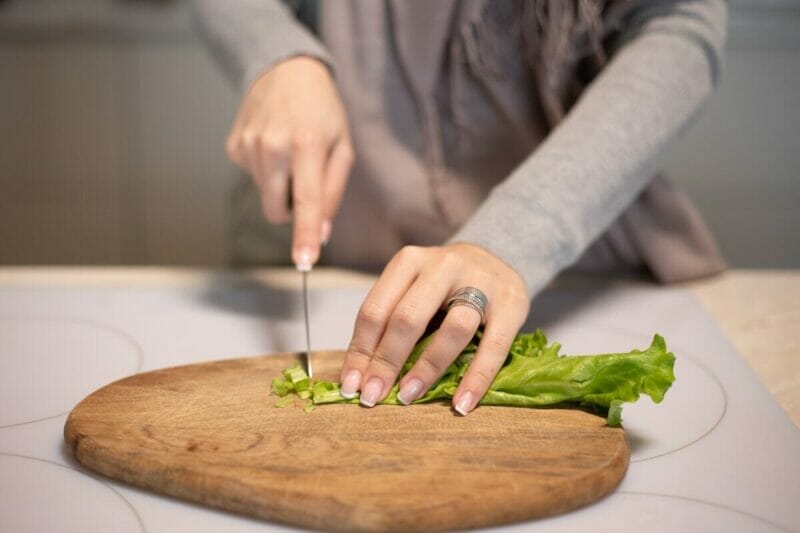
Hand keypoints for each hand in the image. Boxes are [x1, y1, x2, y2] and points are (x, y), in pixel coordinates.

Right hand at [225, 56, 353, 268]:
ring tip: (289, 152)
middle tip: (306, 176)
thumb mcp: (342, 146)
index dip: (305, 234)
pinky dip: (266, 171)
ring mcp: (248, 146)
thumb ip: (333, 192)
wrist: (285, 70)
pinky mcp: (233, 147)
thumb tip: (322, 232)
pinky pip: (253, 179)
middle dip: (293, 207)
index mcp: (306, 144)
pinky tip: (273, 145)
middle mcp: (272, 146)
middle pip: (277, 209)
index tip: (304, 261)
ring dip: (280, 185)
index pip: (306, 200)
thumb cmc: (322, 111)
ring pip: (265, 196)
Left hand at [339, 243, 529, 414]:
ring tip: (408, 396)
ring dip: (427, 368)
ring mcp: (481, 282)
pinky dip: (477, 378)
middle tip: (372, 396)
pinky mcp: (511, 303)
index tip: (350, 385)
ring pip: (453, 329)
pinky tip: (462, 404)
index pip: (376, 309)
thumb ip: (390, 320)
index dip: (360, 350)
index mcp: (409, 261)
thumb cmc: (443, 285)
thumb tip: (360, 374)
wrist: (498, 257)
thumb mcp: (413, 288)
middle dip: (386, 361)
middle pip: (408, 317)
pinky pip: (493, 347)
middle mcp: (443, 265)